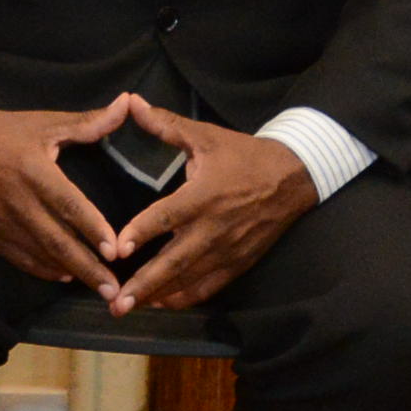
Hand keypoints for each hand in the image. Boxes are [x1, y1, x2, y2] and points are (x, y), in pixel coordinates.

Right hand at [0, 105, 126, 309]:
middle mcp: (18, 201)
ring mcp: (1, 221)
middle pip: (57, 241)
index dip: (92, 228)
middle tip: (114, 289)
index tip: (115, 251)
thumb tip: (127, 103)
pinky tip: (63, 276)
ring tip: (98, 288)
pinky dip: (42, 269)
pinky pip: (19, 257)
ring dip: (70, 272)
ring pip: (40, 254)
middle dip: (87, 267)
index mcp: (33, 171)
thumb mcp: (45, 122)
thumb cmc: (2, 131)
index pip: (68, 205)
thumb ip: (89, 121)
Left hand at [102, 97, 313, 313]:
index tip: (118, 250)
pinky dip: (186, 297)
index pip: (167, 217)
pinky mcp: (239, 262)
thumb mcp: (205, 135)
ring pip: (189, 279)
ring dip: (158, 295)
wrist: (294, 176)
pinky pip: (210, 286)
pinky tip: (163, 304)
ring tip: (129, 308)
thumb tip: (131, 102)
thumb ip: (165, 124)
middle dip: (144, 284)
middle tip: (116, 303)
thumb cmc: (243, 155)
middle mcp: (214, 228)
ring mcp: (228, 250)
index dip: (142, 233)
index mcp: (204, 195)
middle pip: (175, 262)